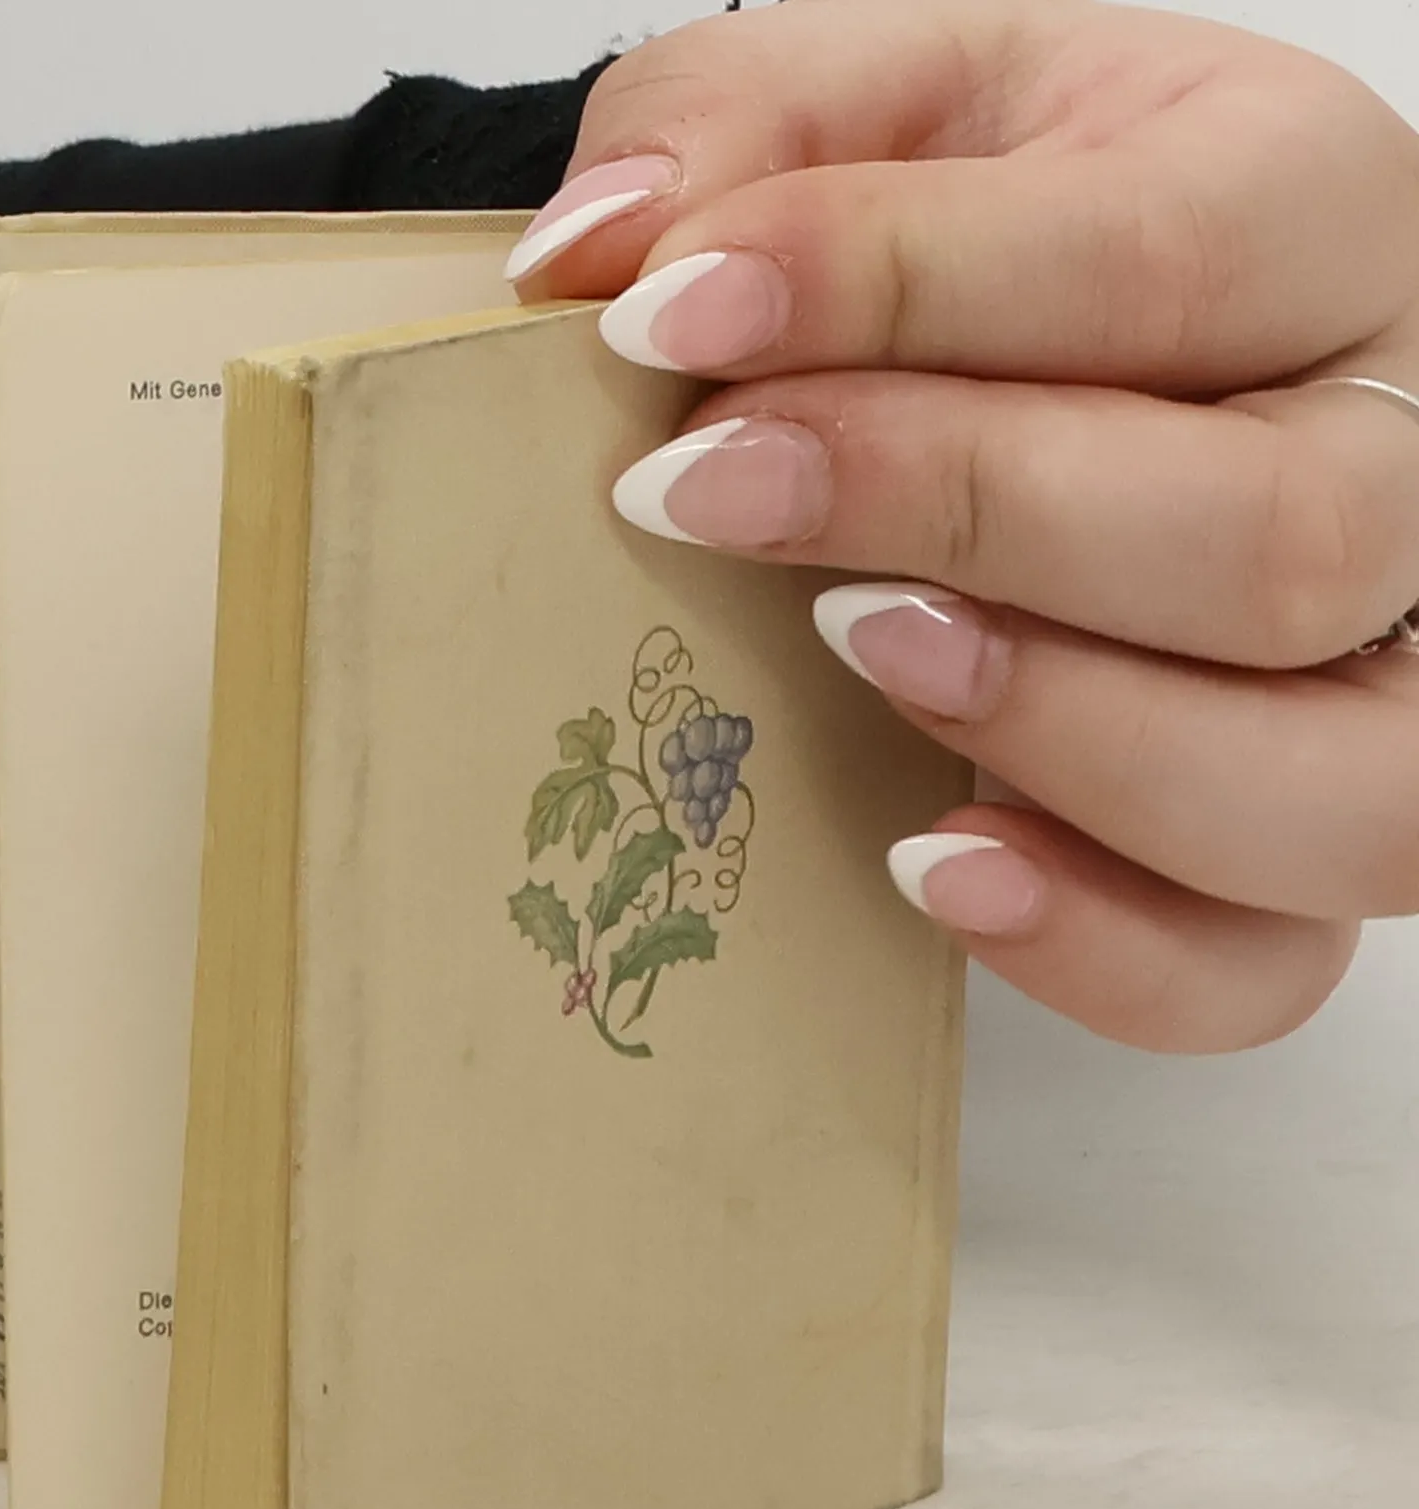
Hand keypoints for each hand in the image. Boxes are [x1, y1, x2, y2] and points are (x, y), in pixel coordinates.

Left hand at [509, 0, 1418, 1052]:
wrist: (1059, 351)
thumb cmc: (994, 237)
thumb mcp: (879, 110)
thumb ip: (750, 127)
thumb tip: (603, 245)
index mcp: (1311, 211)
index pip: (1164, 263)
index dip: (894, 295)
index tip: (666, 322)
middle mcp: (1391, 452)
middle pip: (1268, 542)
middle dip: (962, 521)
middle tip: (716, 498)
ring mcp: (1370, 675)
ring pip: (1331, 785)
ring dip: (1065, 740)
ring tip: (856, 657)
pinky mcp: (1286, 842)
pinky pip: (1256, 964)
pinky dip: (1096, 942)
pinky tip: (934, 867)